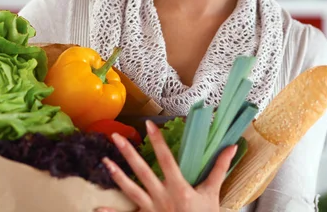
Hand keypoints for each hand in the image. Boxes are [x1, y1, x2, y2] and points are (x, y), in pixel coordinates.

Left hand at [96, 120, 237, 211]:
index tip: (149, 124)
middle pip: (142, 172)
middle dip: (128, 153)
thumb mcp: (213, 194)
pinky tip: (96, 209)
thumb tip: (231, 147)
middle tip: (115, 137)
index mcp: (179, 188)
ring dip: (116, 176)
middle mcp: (162, 197)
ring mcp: (152, 210)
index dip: (158, 141)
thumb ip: (219, 169)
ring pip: (130, 190)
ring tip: (104, 161)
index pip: (166, 159)